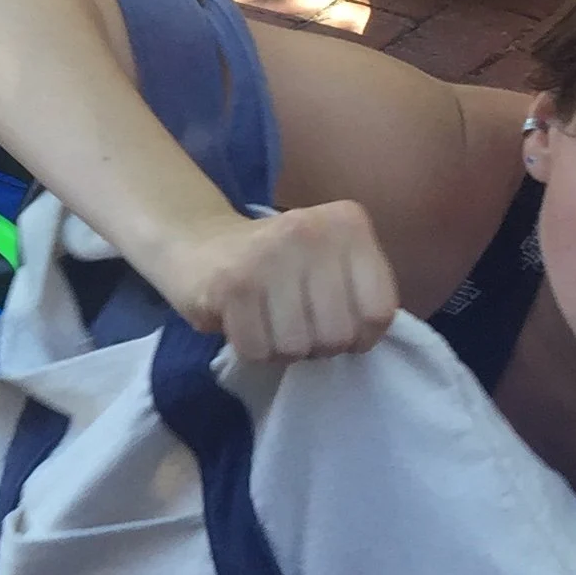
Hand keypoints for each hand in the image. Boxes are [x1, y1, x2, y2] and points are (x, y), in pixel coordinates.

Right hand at [152, 197, 398, 361]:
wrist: (196, 240)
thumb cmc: (276, 263)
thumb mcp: (332, 262)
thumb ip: (360, 291)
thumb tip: (364, 338)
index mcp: (346, 224)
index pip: (378, 312)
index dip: (360, 335)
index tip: (334, 322)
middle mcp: (310, 231)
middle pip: (338, 335)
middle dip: (316, 345)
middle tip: (294, 322)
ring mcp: (269, 255)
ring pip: (298, 347)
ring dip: (280, 349)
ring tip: (268, 322)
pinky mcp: (231, 283)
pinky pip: (257, 350)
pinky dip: (250, 349)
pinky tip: (243, 322)